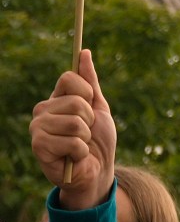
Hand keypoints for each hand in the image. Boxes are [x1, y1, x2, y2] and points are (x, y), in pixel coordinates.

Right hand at [30, 50, 115, 210]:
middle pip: (76, 100)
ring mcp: (37, 128)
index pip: (69, 77)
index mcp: (56, 98)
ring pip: (75, 122)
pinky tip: (73, 157)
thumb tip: (84, 52)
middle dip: (89, 119)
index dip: (87, 93)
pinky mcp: (38, 146)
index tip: (89, 108)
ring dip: (85, 137)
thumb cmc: (98, 139)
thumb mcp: (99, 107)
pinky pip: (73, 141)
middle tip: (84, 132)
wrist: (96, 170)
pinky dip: (80, 151)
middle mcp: (42, 110)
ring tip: (79, 145)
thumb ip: (90, 81)